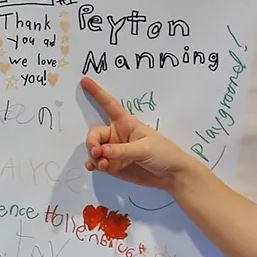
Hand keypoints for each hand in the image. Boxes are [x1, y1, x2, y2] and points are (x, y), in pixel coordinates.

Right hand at [80, 77, 198, 190]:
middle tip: (97, 152)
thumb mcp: (144, 149)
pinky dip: (92, 164)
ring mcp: (114, 151)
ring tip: (101, 164)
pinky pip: (96, 162)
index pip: (109, 105)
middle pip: (95, 133)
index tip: (85, 80)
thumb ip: (121, 151)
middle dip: (92, 142)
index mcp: (126, 123)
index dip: (97, 93)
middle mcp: (117, 135)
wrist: (172, 175)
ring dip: (93, 155)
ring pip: (93, 149)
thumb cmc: (163, 154)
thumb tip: (101, 151)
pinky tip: (93, 167)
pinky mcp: (113, 165)